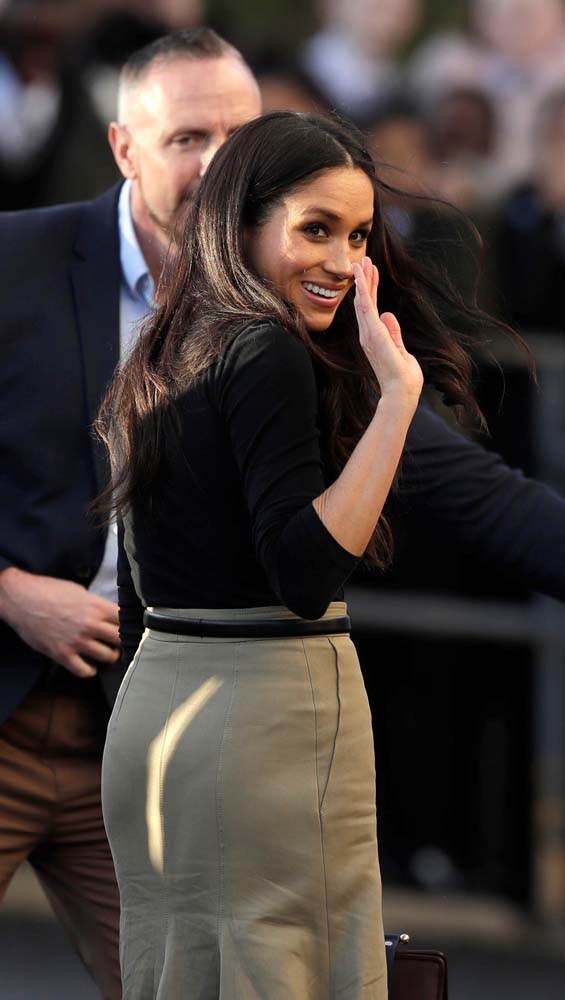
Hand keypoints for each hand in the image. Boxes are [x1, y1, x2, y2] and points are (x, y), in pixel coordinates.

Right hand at [0, 567, 119, 678]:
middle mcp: (90, 624)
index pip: (125, 619)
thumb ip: (96, 604)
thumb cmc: (48, 591)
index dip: (129, 624)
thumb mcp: (78, 591)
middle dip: (122, 641)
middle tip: (118, 642)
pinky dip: (89, 670)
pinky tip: (89, 665)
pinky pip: (84, 671)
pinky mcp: (62, 654)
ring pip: (108, 656)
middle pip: (121, 639)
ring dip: (109, 656)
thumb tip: (109, 614)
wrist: (21, 599)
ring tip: (106, 653)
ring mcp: (77, 641)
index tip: (129, 628)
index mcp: (96, 606)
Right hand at [353, 256, 422, 407]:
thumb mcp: (400, 350)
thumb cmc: (402, 378)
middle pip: (364, 302)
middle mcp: (368, 334)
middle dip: (365, 280)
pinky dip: (364, 290)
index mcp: (374, 338)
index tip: (372, 273)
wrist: (401, 392)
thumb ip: (393, 332)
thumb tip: (388, 315)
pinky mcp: (373, 333)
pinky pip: (366, 307)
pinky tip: (362, 277)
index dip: (371, 289)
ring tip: (362, 262)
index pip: (371, 309)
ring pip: (363, 301)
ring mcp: (369, 333)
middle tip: (364, 261)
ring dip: (363, 280)